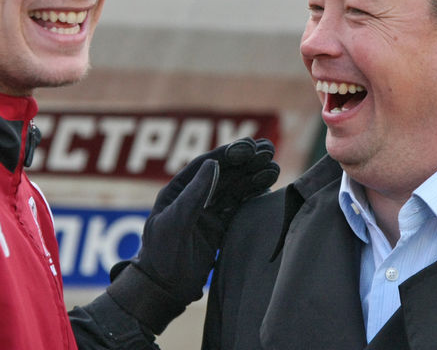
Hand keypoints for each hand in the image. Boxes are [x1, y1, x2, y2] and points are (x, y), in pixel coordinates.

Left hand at [104, 138, 278, 334]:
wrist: (164, 290)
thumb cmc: (162, 255)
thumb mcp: (175, 222)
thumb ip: (195, 194)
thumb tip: (213, 163)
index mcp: (178, 190)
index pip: (206, 165)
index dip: (227, 153)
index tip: (249, 147)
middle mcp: (195, 196)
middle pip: (224, 173)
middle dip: (246, 161)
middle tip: (268, 150)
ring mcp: (209, 212)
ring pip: (235, 188)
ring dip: (253, 176)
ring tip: (274, 167)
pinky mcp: (220, 227)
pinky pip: (239, 206)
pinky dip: (254, 195)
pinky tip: (268, 185)